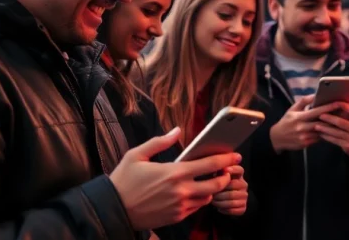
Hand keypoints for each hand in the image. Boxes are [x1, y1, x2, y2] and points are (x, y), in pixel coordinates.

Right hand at [109, 127, 240, 230]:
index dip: (227, 159)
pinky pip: (196, 208)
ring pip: (208, 198)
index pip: (211, 165)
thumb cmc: (123, 180)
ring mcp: (180, 206)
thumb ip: (160, 142)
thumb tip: (177, 130)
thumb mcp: (137, 155)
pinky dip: (200, 200)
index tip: (235, 155)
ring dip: (213, 189)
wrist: (112, 210)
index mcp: (175, 172)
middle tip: (227, 171)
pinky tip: (195, 192)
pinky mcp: (176, 217)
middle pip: (217, 184)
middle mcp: (181, 191)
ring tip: (211, 181)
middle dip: (226, 176)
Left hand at [212, 165, 247, 216]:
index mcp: (238, 175)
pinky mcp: (243, 207)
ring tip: (213, 202)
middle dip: (220, 191)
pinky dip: (224, 209)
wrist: (225, 202)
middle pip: (233, 185)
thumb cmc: (219, 188)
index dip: (233, 169)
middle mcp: (244, 185)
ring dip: (220, 202)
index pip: (239, 170)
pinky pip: (232, 210)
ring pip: (232, 200)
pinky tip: (219, 208)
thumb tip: (214, 168)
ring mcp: (244, 196)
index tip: (225, 170)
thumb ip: (218, 172)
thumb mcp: (218, 178)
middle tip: (211, 194)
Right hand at [269, 95, 341, 152]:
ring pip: (322, 131)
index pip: (316, 111)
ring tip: (341, 120)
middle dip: (333, 118)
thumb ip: (304, 101)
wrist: (276, 138)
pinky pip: (319, 138)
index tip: (338, 103)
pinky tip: (332, 129)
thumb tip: (315, 94)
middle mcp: (302, 127)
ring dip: (331, 126)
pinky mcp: (306, 144)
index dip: (328, 107)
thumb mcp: (292, 109)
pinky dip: (325, 133)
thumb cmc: (286, 121)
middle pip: (321, 122)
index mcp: (299, 117)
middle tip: (345, 113)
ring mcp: (304, 137)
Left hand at [315, 102, 348, 156]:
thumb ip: (348, 114)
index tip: (334, 103)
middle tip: (320, 115)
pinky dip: (327, 136)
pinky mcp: (348, 146)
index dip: (344, 106)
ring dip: (325, 129)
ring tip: (316, 126)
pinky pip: (335, 140)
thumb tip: (334, 103)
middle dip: (329, 118)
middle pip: (341, 122)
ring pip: (336, 132)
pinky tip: (321, 133)